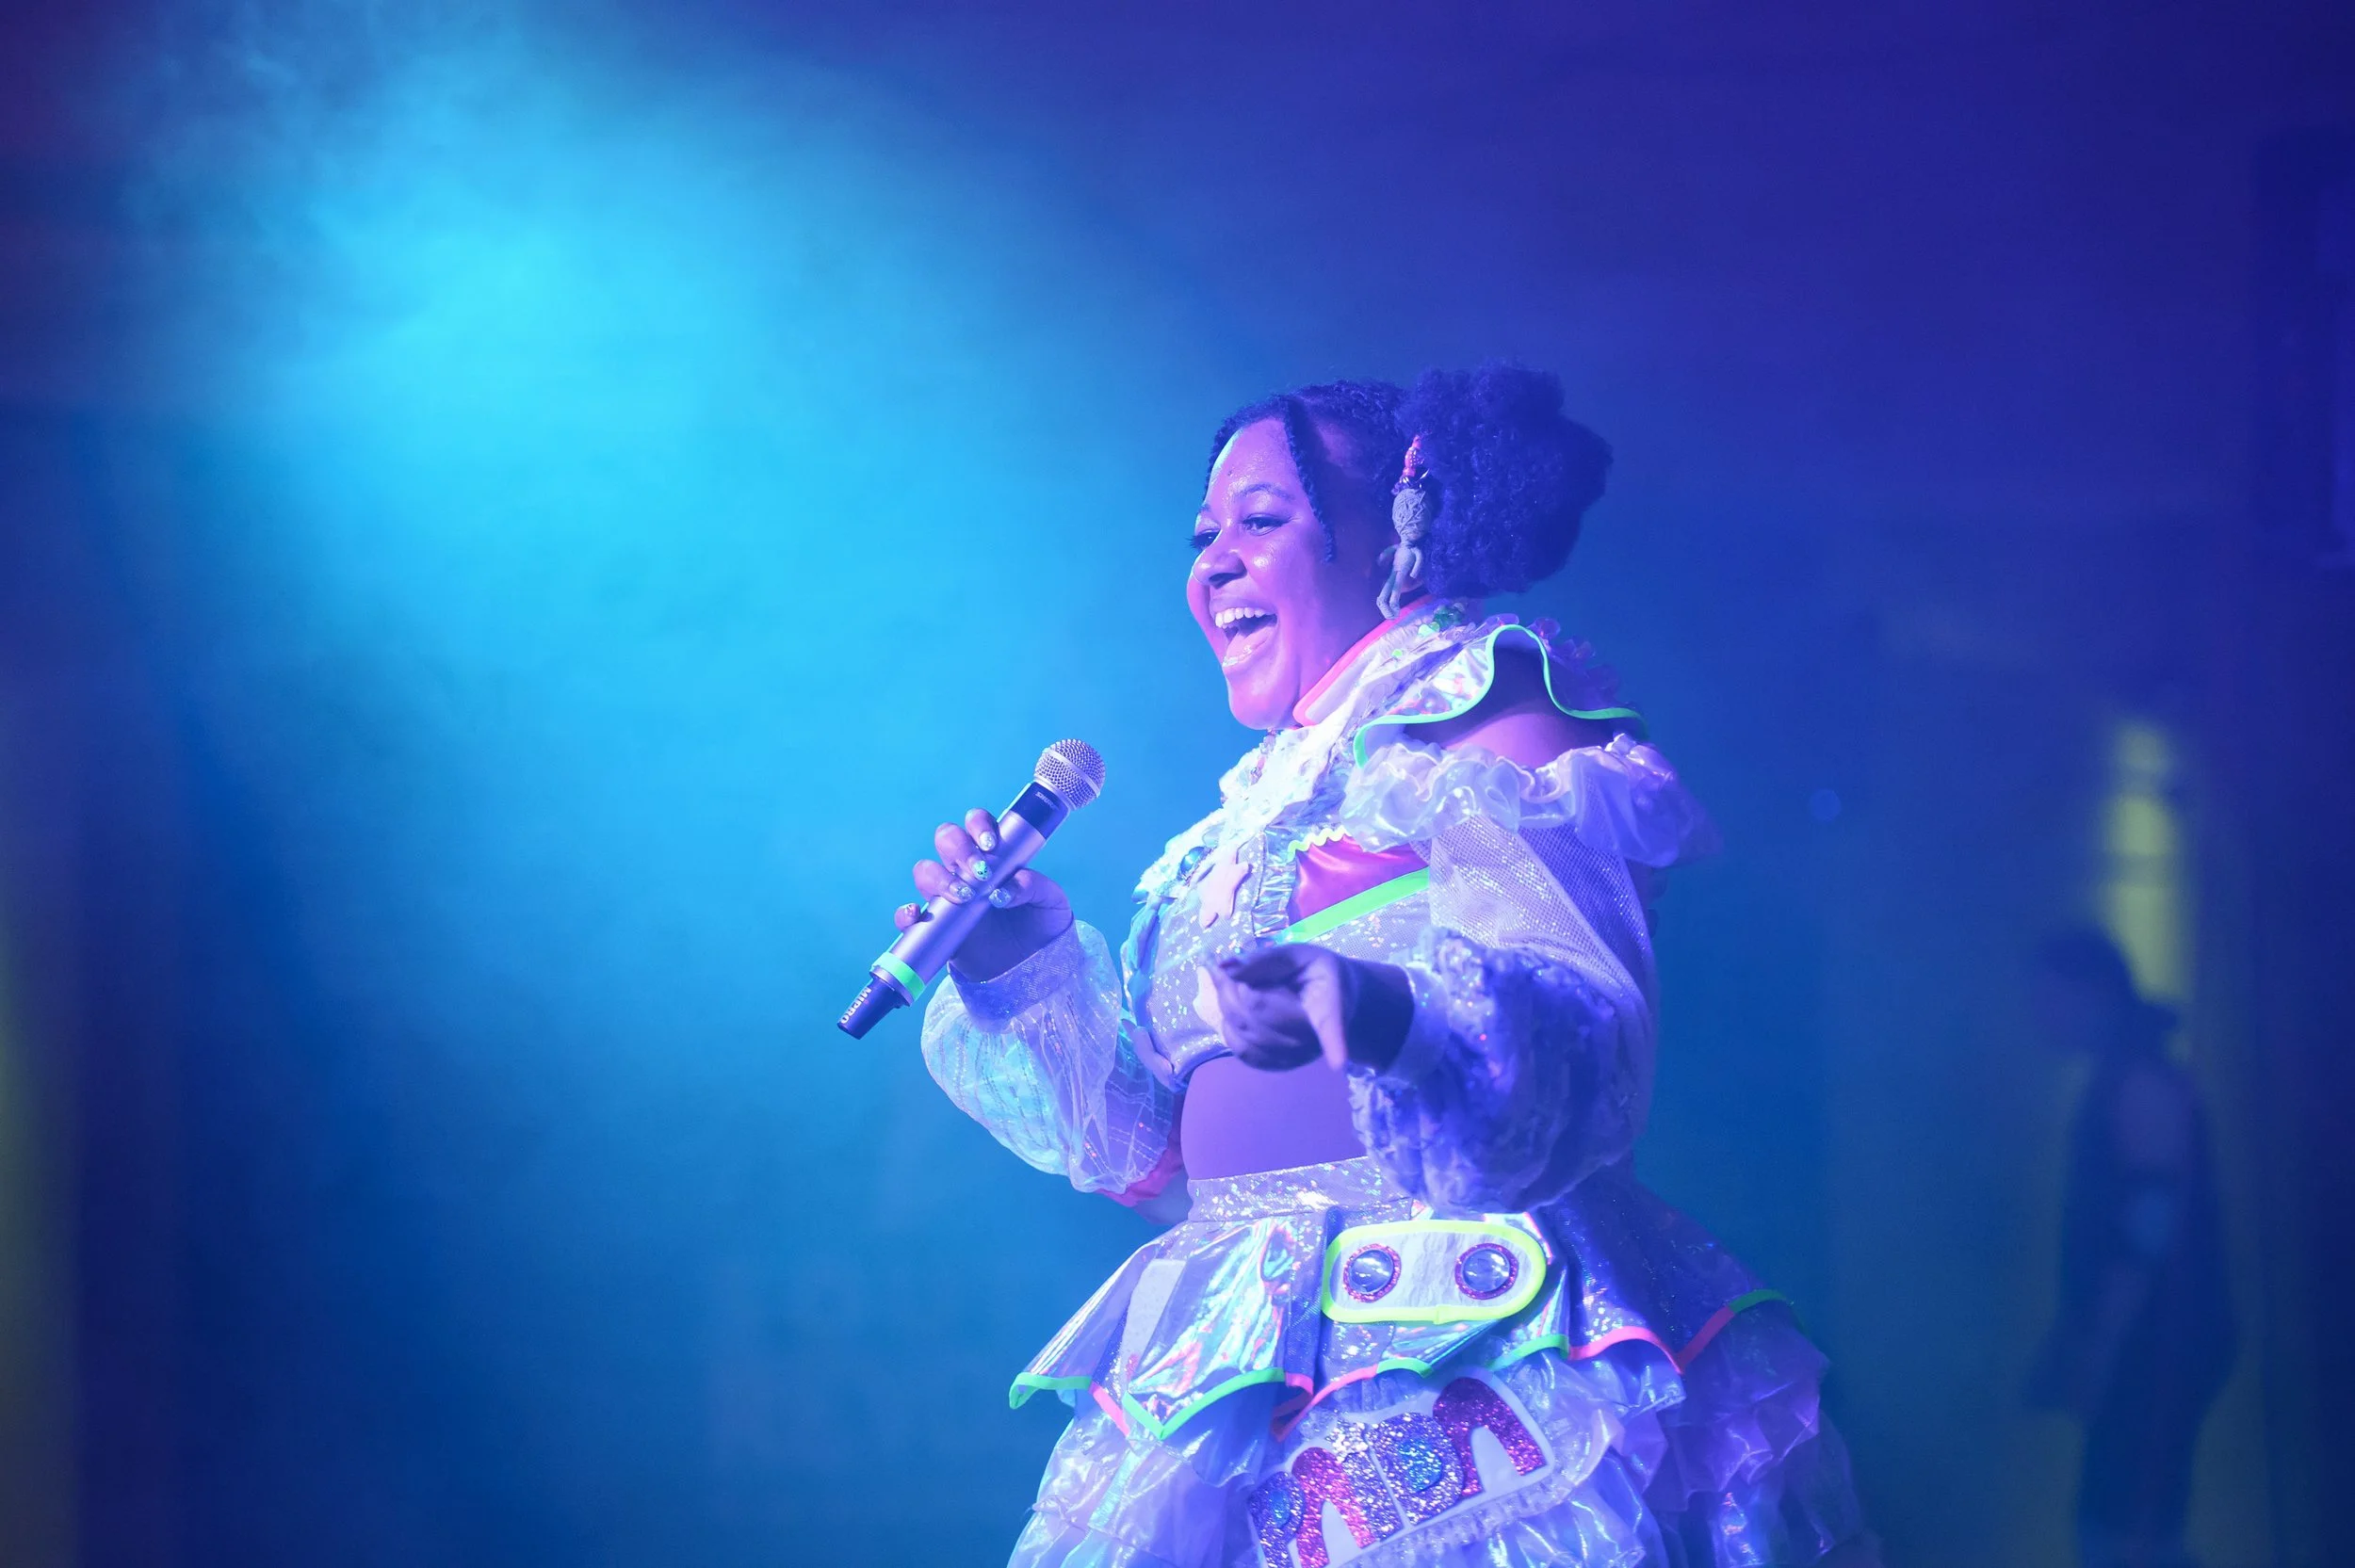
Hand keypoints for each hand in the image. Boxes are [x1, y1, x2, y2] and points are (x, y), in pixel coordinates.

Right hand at [902, 806, 1071, 981]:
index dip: (978, 825)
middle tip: (981, 872)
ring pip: (925, 871)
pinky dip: (906, 914)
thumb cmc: (1042, 926)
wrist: (1032, 968)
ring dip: (938, 878)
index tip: (991, 845)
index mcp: (994, 856)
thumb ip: (1035, 887)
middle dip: (958, 847)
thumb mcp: (1051, 903)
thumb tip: (1005, 889)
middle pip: (946, 839)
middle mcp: (966, 871)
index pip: (977, 824)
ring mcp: (948, 897)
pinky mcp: (935, 927)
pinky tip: (917, 915)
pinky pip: (909, 916)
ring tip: (965, 897)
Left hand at [1210, 944, 1359, 1071]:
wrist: (1334, 1001)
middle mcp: (1314, 1038)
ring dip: (1226, 1003)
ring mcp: (1295, 1056)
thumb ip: (1265, 959)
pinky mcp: (1278, 1065)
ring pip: (1242, 1030)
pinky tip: (1236, 1008)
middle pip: (1255, 1010)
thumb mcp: (1298, 956)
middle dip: (1233, 985)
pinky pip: (1240, 1048)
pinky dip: (1229, 1026)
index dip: (1335, 1042)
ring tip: (1233, 983)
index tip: (1339, 1062)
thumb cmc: (1314, 974)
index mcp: (1329, 1006)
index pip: (1330, 1025)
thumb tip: (1224, 966)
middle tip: (1231, 968)